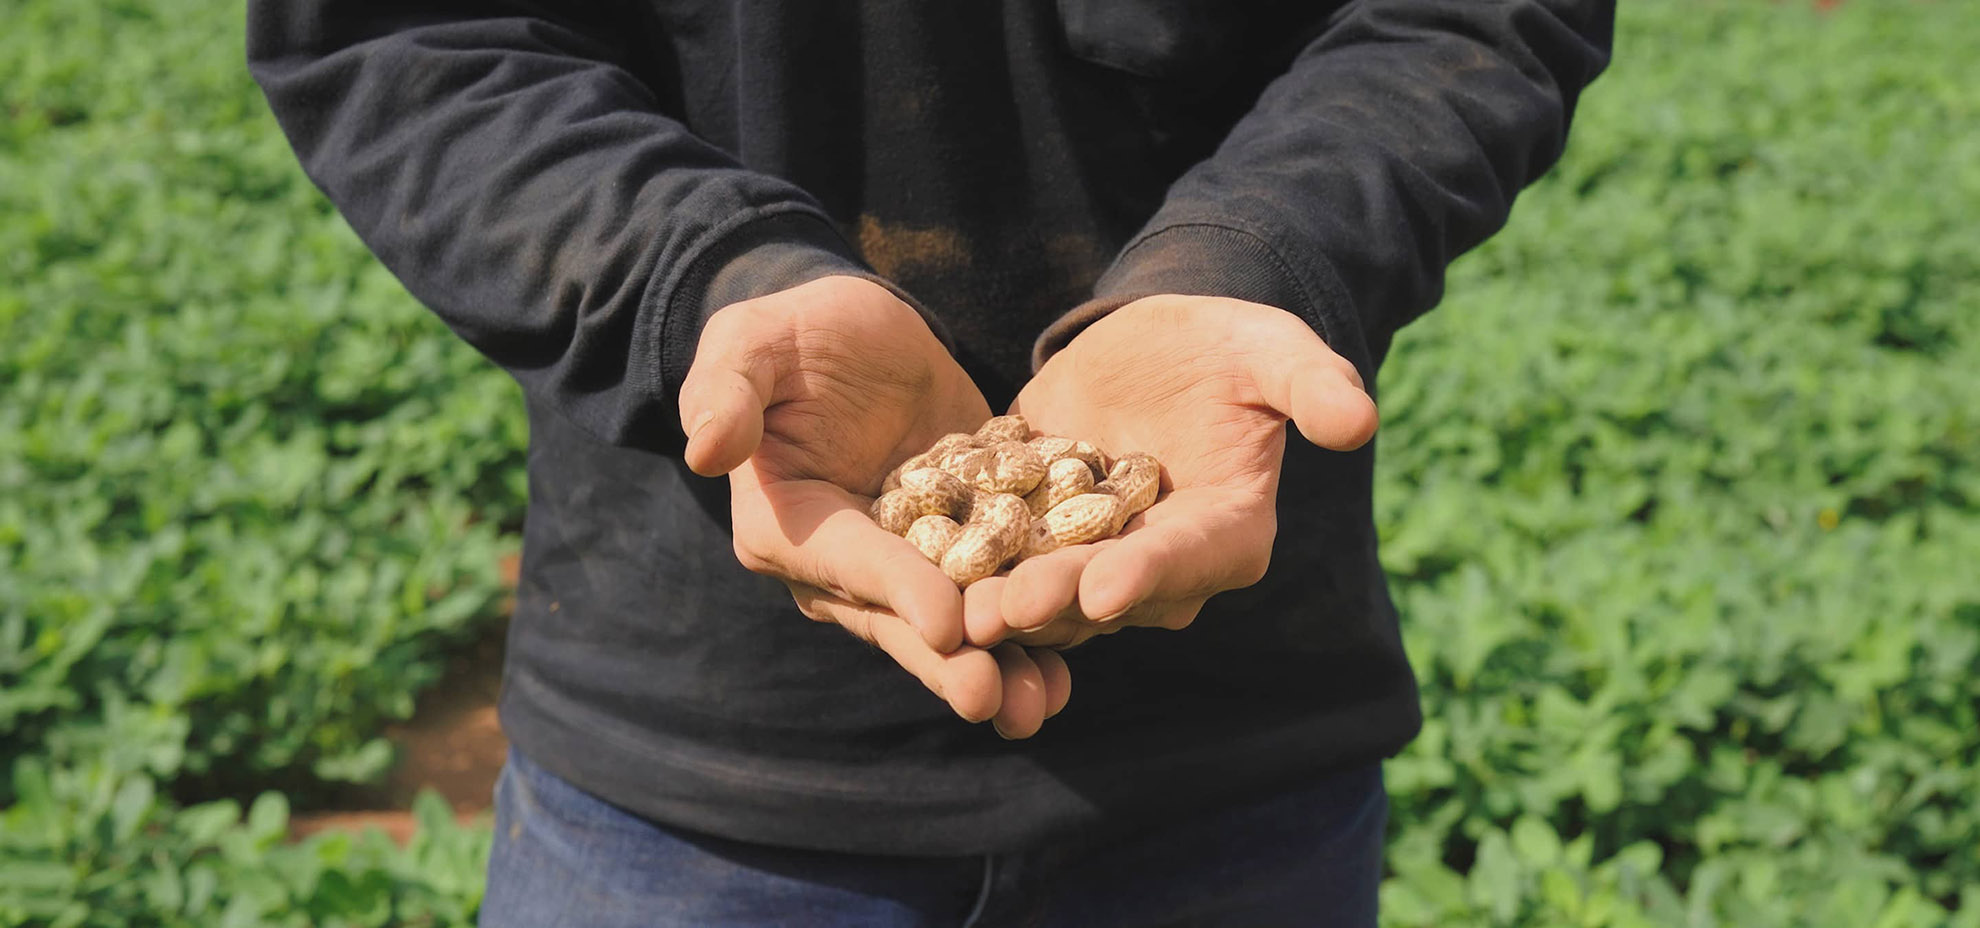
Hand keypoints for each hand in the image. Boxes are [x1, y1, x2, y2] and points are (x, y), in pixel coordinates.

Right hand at [678, 275, 1069, 734]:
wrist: (853, 332)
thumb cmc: (790, 333)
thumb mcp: (751, 344)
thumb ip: (727, 393)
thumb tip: (704, 450)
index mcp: (788, 526)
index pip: (847, 563)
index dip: (896, 592)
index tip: (947, 624)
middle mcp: (843, 566)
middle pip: (901, 620)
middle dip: (951, 661)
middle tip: (999, 699)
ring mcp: (905, 567)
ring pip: (953, 627)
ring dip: (1001, 665)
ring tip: (1048, 700)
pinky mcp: (959, 549)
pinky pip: (996, 592)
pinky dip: (1035, 623)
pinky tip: (1082, 657)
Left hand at [964, 294, 1377, 649]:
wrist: (1156, 344)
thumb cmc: (1229, 346)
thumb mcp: (1272, 349)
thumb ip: (1311, 385)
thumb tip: (1358, 419)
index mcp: (1229, 532)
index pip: (1191, 559)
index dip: (1150, 575)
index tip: (1109, 589)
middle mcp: (1161, 566)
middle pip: (1108, 592)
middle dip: (1056, 602)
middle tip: (1003, 610)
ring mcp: (1095, 559)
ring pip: (1048, 592)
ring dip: (1000, 605)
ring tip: (953, 610)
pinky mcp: (1038, 539)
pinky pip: (1001, 559)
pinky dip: (963, 569)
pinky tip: (915, 572)